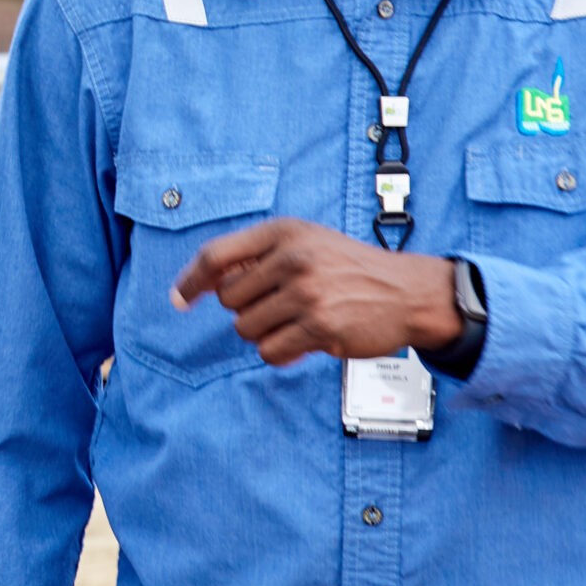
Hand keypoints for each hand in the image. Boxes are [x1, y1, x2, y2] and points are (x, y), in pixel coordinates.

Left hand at [171, 219, 462, 366]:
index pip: (216, 256)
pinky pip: (270, 352)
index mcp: (284, 232)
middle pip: (229, 300)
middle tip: (280, 306)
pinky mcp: (320, 327)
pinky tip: (304, 340)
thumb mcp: (305, 242)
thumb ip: (258, 255)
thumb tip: (204, 282)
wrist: (407, 291)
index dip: (191, 280)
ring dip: (265, 333)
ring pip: (246, 329)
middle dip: (248, 309)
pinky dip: (281, 353)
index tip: (178, 299)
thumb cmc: (349, 268)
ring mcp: (306, 293)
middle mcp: (293, 258)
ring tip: (297, 321)